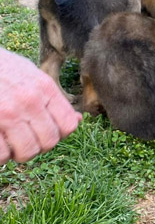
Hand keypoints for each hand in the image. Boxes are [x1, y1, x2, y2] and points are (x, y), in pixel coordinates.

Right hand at [0, 49, 81, 163]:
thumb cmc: (0, 68)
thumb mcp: (30, 74)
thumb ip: (53, 98)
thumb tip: (78, 120)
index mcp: (44, 88)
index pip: (68, 125)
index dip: (58, 134)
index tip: (44, 132)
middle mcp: (30, 101)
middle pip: (49, 142)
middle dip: (37, 146)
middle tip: (23, 139)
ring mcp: (8, 113)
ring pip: (27, 152)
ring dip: (17, 153)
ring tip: (8, 142)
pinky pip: (2, 154)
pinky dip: (0, 155)